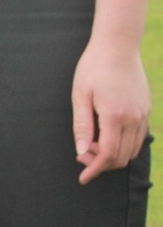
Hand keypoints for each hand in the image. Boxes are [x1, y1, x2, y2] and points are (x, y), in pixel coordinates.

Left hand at [75, 35, 151, 181]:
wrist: (118, 47)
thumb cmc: (93, 68)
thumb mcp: (79, 96)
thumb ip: (81, 125)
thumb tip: (81, 151)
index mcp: (114, 115)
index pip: (107, 154)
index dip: (94, 169)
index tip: (83, 179)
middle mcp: (133, 118)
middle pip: (121, 156)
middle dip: (101, 163)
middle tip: (82, 155)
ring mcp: (143, 114)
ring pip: (132, 150)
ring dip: (113, 155)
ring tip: (91, 144)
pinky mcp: (146, 109)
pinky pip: (139, 137)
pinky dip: (124, 145)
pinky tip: (107, 137)